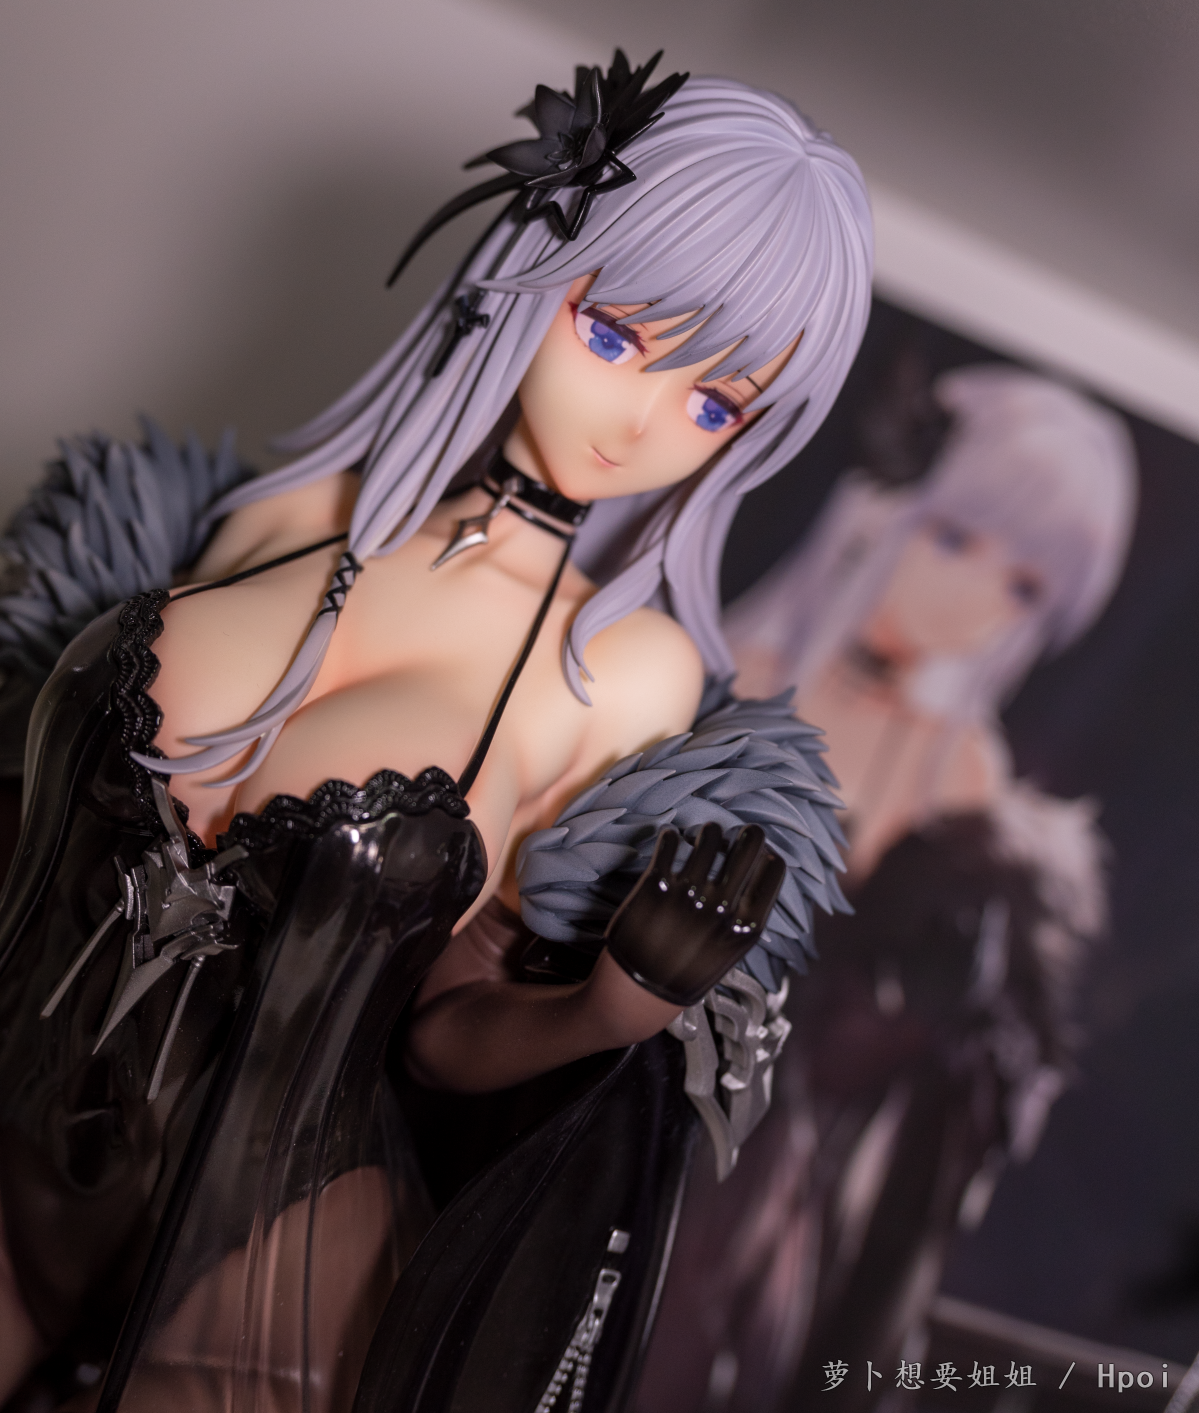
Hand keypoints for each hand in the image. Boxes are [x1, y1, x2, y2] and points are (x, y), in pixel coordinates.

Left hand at [603, 822, 785, 1006]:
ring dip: (707, 833)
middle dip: (746, 833)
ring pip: (709, 835)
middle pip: (749, 844)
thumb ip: (744, 918)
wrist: (638, 993)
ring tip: (701, 839)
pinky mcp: (656, 885)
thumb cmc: (686, 972)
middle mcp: (722, 908)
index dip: (767, 856)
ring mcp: (688, 894)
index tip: (759, 854)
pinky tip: (672, 842)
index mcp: (746, 927)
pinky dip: (672, 836)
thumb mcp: (730, 954)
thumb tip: (757, 874)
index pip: (774, 869)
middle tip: (737, 834)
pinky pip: (670, 841)